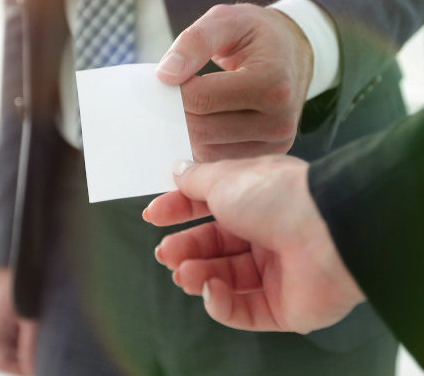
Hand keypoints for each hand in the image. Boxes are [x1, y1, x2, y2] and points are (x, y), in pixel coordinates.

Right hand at [0, 268, 37, 374]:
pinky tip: (33, 325)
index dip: (20, 371)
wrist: (18, 256)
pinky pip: (5, 329)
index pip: (1, 364)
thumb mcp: (30, 317)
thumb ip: (29, 344)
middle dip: (22, 358)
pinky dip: (19, 332)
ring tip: (41, 340)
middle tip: (43, 357)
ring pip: (5, 342)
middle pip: (2, 354)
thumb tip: (32, 369)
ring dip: (21, 345)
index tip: (37, 371)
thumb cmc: (23, 284)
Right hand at [143, 156, 363, 332]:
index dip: (180, 209)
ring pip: (227, 278)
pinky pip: (247, 309)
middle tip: (165, 253)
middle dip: (186, 248)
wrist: (326, 230)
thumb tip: (178, 170)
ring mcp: (277, 270)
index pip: (209, 205)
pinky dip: (223, 303)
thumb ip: (196, 180)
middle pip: (216, 245)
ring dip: (199, 275)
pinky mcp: (286, 306)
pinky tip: (211, 289)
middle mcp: (265, 231)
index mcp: (253, 198)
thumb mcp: (224, 179)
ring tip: (183, 273)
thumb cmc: (272, 195)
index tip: (153, 215)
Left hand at [156, 4, 312, 161]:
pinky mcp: (268, 154)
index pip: (201, 98)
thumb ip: (194, 41)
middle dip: (177, 112)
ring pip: (206, 151)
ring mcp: (276, 142)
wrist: (293, 51)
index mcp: (272, 83)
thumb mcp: (227, 19)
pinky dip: (201, 144)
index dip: (174, 89)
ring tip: (191, 105)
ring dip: (187, 131)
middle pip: (202, 130)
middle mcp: (279, 120)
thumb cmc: (256, 34)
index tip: (169, 77)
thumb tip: (165, 75)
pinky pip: (218, 160)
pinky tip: (202, 121)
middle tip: (171, 94)